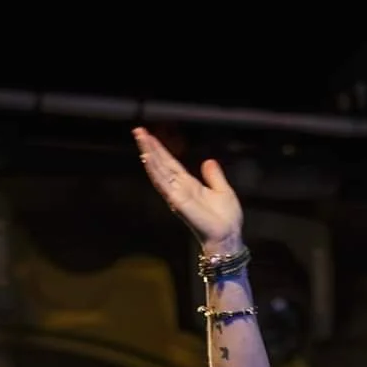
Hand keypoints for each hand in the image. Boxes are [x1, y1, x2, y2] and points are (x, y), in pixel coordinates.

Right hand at [133, 127, 242, 250]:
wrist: (228, 235)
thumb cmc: (226, 219)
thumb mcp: (222, 190)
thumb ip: (214, 177)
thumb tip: (208, 161)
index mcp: (189, 185)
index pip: (171, 164)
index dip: (160, 150)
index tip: (150, 136)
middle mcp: (180, 189)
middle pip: (161, 164)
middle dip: (149, 148)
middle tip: (138, 130)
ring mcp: (177, 195)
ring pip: (159, 171)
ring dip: (148, 154)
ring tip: (140, 138)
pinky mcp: (177, 202)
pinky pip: (163, 184)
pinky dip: (154, 170)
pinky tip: (147, 157)